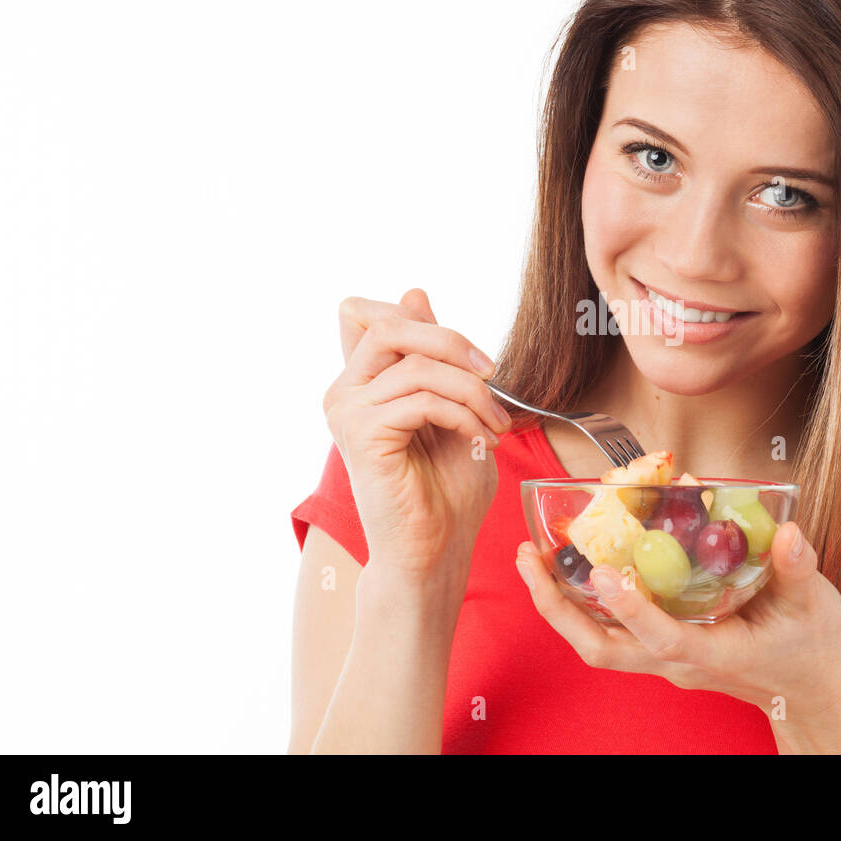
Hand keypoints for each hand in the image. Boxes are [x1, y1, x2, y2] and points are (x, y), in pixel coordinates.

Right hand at [322, 288, 510, 584]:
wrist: (436, 550)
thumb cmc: (446, 487)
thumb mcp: (452, 405)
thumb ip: (431, 354)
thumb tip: (414, 290)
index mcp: (360, 381)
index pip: (364, 312)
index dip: (417, 318)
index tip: (471, 358)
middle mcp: (343, 392)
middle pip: (388, 324)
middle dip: (450, 340)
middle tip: (492, 372)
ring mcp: (346, 413)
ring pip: (416, 364)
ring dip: (473, 390)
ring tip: (497, 423)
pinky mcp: (361, 437)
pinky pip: (423, 400)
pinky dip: (465, 414)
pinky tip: (483, 440)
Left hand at [515, 521, 840, 752]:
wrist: (811, 690)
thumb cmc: (812, 648)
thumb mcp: (814, 605)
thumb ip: (798, 568)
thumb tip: (788, 533)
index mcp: (715, 653)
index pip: (664, 639)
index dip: (633, 610)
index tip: (605, 575)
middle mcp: (679, 660)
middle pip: (603, 649)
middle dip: (558, 608)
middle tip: (528, 559)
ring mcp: (665, 658)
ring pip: (598, 644)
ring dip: (559, 605)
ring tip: (532, 559)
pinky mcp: (662, 648)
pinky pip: (609, 633)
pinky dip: (582, 604)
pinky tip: (571, 566)